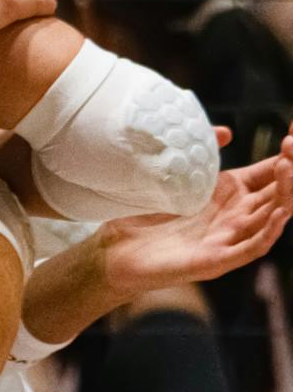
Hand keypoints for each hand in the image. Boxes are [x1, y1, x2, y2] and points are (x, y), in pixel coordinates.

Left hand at [100, 134, 292, 297]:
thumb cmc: (146, 214)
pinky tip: (281, 214)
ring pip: (271, 218)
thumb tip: (227, 131)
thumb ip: (200, 154)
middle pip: (278, 193)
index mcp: (231, 195)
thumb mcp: (176, 177)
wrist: (117, 250)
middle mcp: (237, 216)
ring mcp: (230, 239)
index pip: (271, 174)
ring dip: (286, 195)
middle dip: (290, 170)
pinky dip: (269, 231)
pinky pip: (252, 247)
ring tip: (289, 169)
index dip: (287, 156)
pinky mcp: (217, 260)